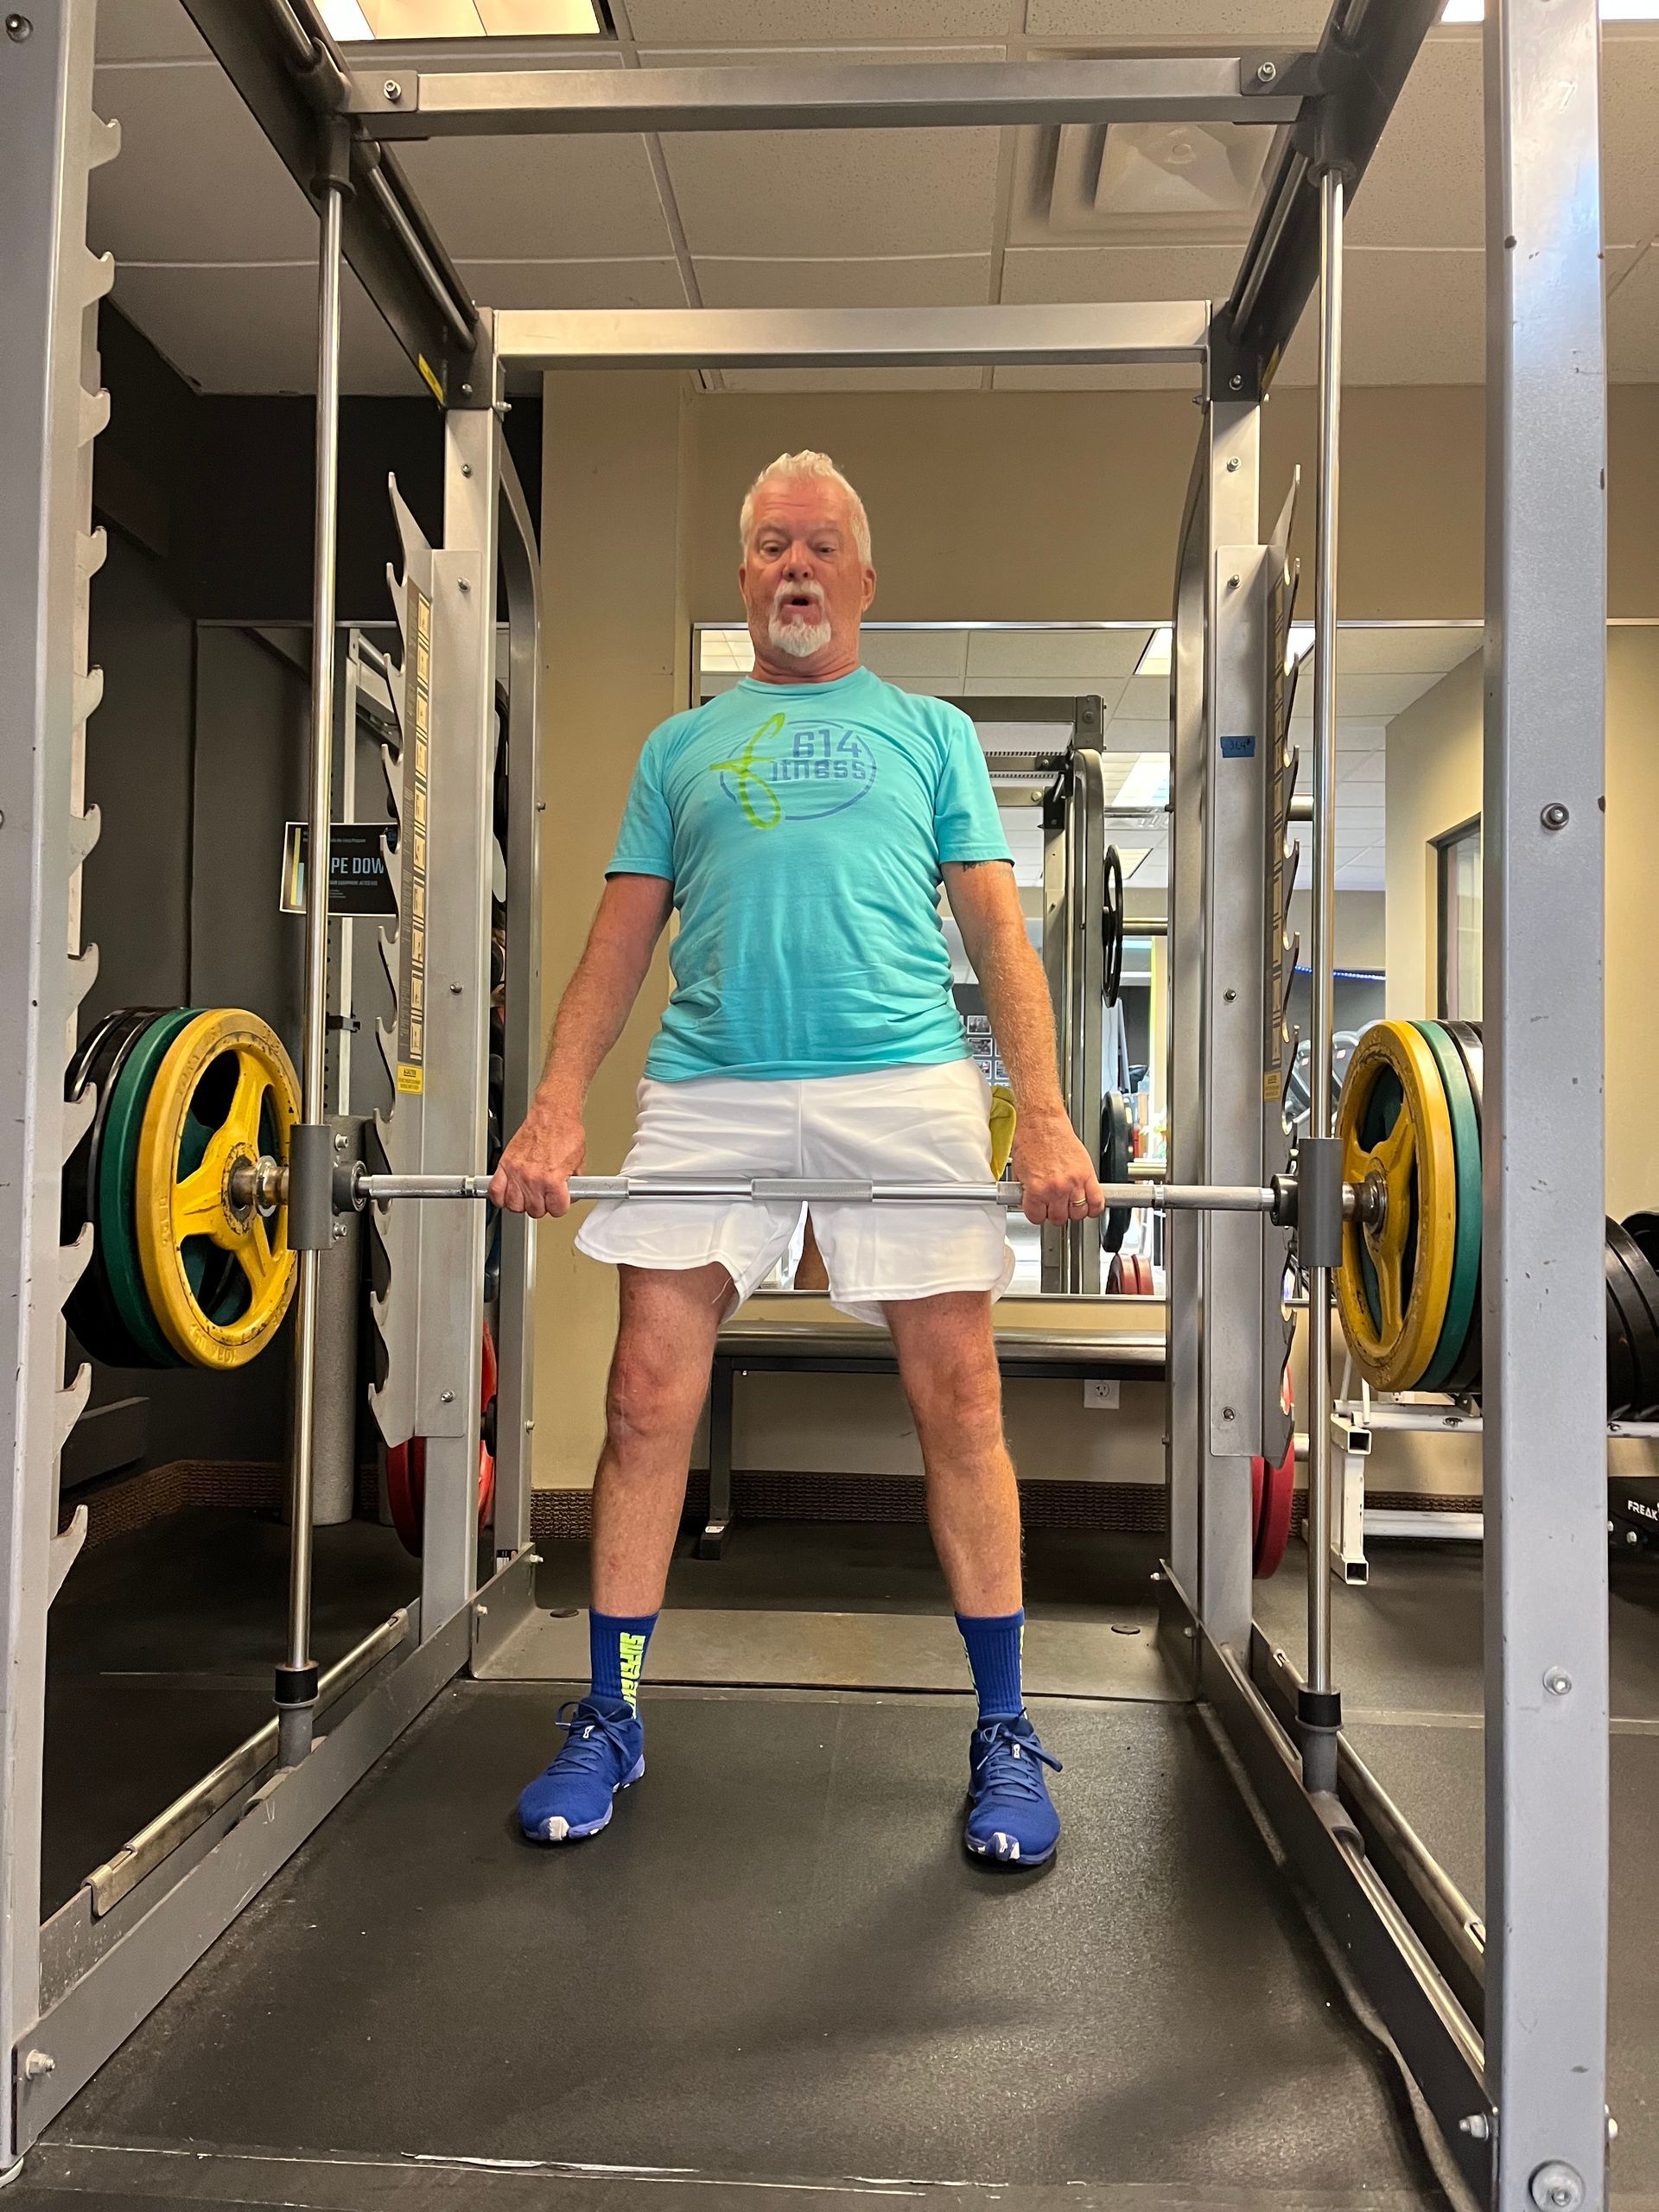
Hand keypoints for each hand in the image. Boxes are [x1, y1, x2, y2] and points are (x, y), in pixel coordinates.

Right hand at [488, 1089, 584, 1217]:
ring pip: (514, 1205)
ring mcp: (516, 1172)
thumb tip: (569, 1196)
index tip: (559, 1202)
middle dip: (542, 1205)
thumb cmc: (566, 1133)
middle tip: (545, 1197)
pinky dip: (499, 1197)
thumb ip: (573, 1184)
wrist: (552, 1115)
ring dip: (522, 1203)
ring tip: (528, 1196)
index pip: (556, 1210)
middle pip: (534, 1210)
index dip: (560, 1206)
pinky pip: (495, 1191)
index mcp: (552, 1179)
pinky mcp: (505, 1164)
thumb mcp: (578, 1163)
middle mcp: (532, 1178)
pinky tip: (508, 1194)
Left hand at [1011, 1107, 1104, 1226]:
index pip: (1037, 1217)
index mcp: (1037, 1189)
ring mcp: (1074, 1182)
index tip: (1038, 1210)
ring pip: (1078, 1213)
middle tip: (1052, 1205)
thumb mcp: (1020, 1171)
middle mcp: (1056, 1188)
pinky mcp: (1088, 1174)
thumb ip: (1027, 1191)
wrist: (1042, 1122)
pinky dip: (1094, 1208)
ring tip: (1068, 1203)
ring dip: (1073, 1211)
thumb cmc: (1030, 1140)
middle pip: (1059, 1218)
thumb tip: (1033, 1204)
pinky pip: (1097, 1201)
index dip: (1037, 1214)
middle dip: (1054, 1213)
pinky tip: (1088, 1206)